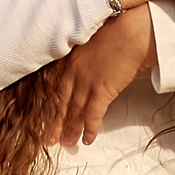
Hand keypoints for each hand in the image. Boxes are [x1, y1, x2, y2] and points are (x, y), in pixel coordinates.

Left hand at [43, 8, 154, 146]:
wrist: (130, 30)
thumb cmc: (114, 30)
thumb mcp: (88, 41)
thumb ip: (79, 58)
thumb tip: (81, 68)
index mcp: (67, 61)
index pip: (54, 89)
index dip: (50, 106)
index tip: (45, 118)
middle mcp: (72, 74)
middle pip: (60, 104)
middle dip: (56, 123)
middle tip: (51, 139)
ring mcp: (86, 83)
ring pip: (75, 112)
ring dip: (71, 130)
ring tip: (68, 143)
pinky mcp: (102, 91)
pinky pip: (93, 115)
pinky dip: (90, 129)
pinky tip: (88, 140)